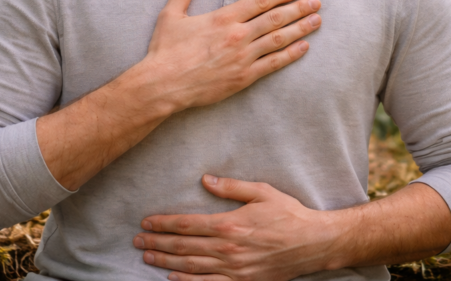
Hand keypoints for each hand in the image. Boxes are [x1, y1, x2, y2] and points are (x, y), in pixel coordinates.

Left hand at [134, 175, 336, 280]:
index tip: (147, 221)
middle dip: (157, 242)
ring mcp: (234, 269)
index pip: (187, 224)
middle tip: (137, 239)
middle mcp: (228, 249)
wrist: (313, 243)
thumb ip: (232, 187)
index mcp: (230, 224)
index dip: (164, 223)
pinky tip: (172, 278)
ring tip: (147, 256)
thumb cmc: (288, 214)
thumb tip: (206, 180)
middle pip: (183, 246)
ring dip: (165, 261)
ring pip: (190, 266)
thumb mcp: (262, 192)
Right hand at [140, 0, 321, 111]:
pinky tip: (304, 47)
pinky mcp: (243, 77)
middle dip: (299, 9)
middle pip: (275, 18)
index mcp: (223, 18)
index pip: (260, 2)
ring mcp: (243, 57)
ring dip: (300, 29)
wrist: (163, 85)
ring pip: (278, 39)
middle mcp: (237, 35)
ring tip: (317, 21)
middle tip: (316, 3)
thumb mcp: (171, 15)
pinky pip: (273, 64)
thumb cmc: (165, 51)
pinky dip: (290, 54)